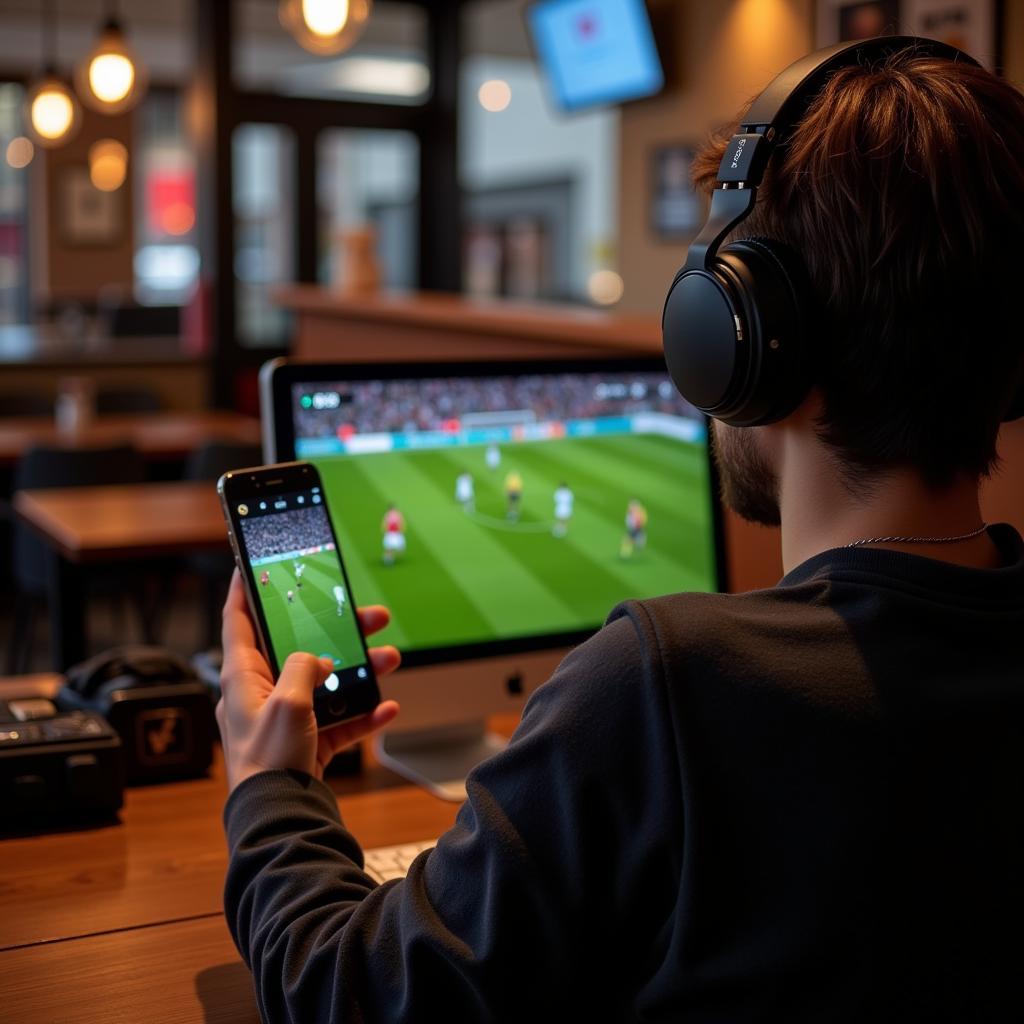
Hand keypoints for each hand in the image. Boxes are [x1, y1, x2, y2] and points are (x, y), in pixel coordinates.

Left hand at [217, 571, 400, 791]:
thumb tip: (318, 661)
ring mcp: (286, 719)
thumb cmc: (268, 761)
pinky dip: (363, 713)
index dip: (243, 591)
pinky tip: (387, 707)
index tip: (249, 566)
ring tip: (390, 659)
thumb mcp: (286, 702)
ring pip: (327, 683)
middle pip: (300, 649)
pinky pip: (339, 720)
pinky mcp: (307, 744)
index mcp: (243, 677)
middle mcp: (262, 694)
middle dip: (336, 631)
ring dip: (360, 671)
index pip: (238, 622)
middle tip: (366, 615)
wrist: (279, 819)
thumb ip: (303, 668)